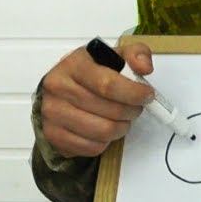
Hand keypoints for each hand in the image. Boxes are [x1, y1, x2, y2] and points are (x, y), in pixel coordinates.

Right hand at [38, 42, 154, 157]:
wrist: (59, 91)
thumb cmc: (90, 74)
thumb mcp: (113, 56)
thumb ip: (135, 54)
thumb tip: (144, 67)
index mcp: (74, 65)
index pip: (108, 84)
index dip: (134, 93)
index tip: (147, 95)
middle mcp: (58, 88)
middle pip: (110, 111)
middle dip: (131, 112)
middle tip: (135, 108)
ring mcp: (52, 113)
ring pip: (103, 132)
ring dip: (121, 128)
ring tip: (122, 119)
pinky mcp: (53, 135)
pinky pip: (92, 147)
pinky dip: (106, 142)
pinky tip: (105, 130)